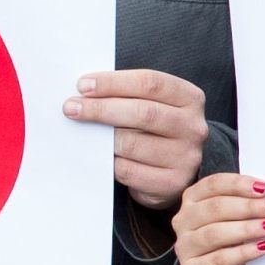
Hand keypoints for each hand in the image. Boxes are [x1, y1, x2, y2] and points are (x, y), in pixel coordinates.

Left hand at [67, 68, 207, 206]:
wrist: (176, 168)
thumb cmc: (154, 128)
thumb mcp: (153, 103)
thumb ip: (127, 94)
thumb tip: (84, 92)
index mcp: (190, 98)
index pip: (150, 83)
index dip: (113, 82)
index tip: (82, 85)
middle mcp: (193, 127)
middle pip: (142, 112)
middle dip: (100, 109)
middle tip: (71, 108)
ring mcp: (186, 157)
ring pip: (131, 143)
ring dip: (101, 139)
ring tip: (86, 134)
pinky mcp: (172, 182)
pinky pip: (128, 170)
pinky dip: (109, 162)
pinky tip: (102, 156)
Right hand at [175, 171, 264, 264]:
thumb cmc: (246, 243)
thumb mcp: (248, 218)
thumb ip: (253, 203)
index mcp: (194, 200)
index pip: (212, 185)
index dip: (238, 184)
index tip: (264, 188)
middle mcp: (184, 221)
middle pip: (214, 208)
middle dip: (247, 206)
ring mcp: (185, 247)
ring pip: (214, 234)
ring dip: (246, 229)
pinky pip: (218, 260)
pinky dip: (243, 253)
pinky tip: (262, 248)